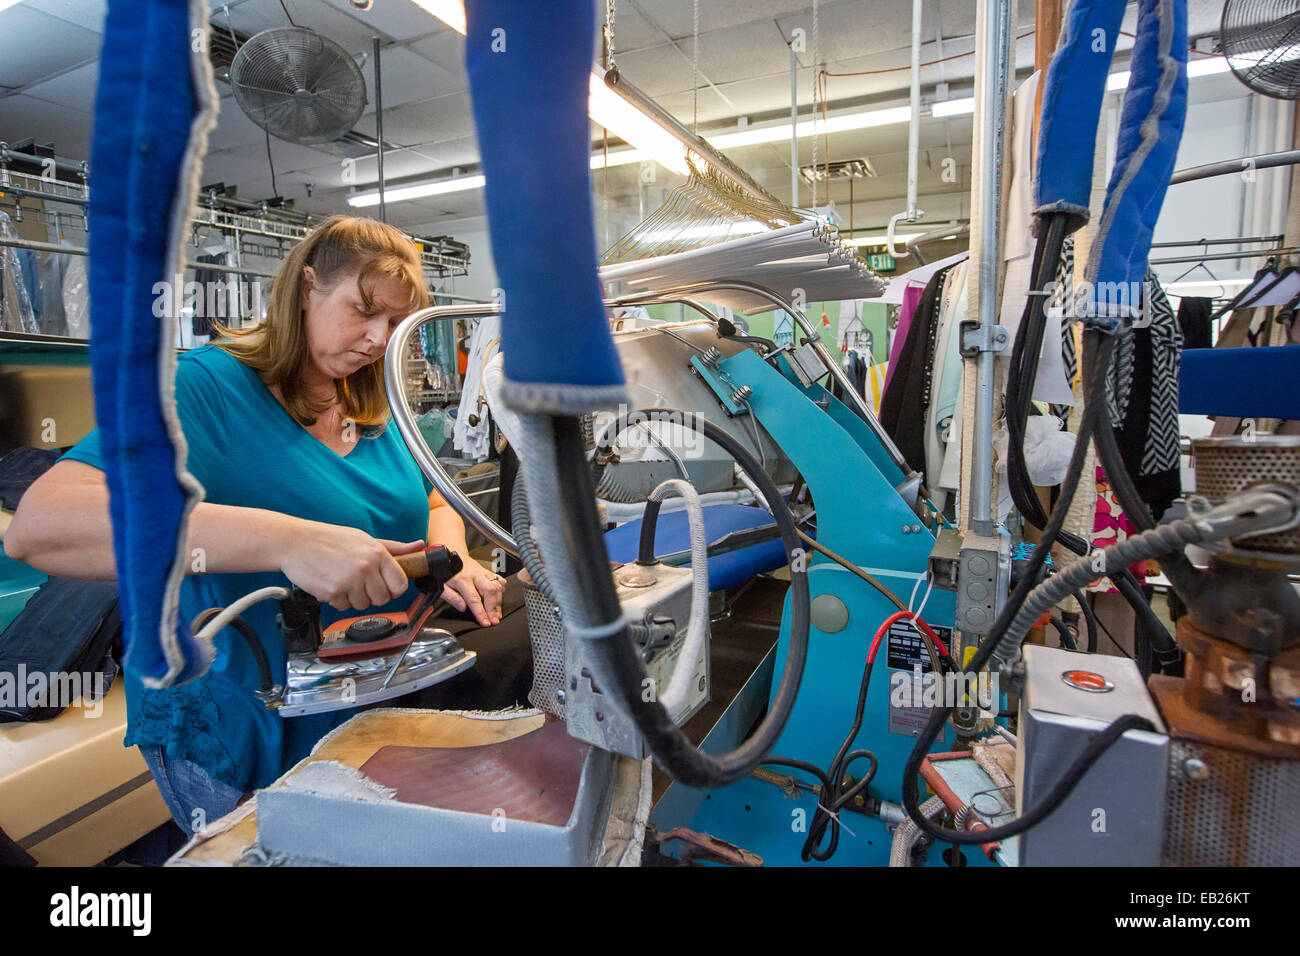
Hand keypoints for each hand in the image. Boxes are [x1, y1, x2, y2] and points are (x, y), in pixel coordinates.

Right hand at [278, 519, 425, 611]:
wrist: (295, 543)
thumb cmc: (329, 539)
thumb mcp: (364, 538)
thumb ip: (393, 547)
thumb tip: (419, 546)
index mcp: (377, 554)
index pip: (400, 584)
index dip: (393, 588)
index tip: (385, 586)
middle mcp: (365, 568)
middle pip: (382, 599)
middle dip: (372, 594)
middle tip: (359, 582)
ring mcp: (349, 581)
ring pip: (363, 605)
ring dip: (354, 598)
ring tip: (342, 580)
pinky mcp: (333, 593)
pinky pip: (344, 607)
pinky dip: (338, 600)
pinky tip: (331, 584)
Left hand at [443, 561, 504, 626]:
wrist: (448, 555)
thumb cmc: (445, 572)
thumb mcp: (442, 586)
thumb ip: (452, 598)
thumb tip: (463, 608)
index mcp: (462, 579)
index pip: (473, 599)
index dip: (481, 612)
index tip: (485, 622)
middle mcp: (475, 574)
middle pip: (490, 591)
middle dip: (494, 607)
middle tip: (495, 620)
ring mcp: (482, 572)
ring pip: (497, 585)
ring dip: (499, 601)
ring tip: (498, 614)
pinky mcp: (487, 571)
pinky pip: (499, 579)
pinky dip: (501, 590)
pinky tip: (500, 599)